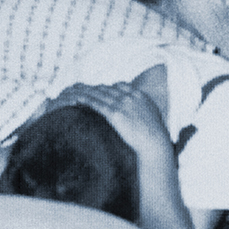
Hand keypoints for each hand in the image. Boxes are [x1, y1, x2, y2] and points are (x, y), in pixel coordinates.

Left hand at [51, 83, 169, 156]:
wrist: (155, 143)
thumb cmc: (155, 136)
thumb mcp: (152, 117)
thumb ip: (143, 111)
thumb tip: (138, 117)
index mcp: (139, 95)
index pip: (120, 86)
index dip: (108, 89)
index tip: (100, 92)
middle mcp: (129, 96)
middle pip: (107, 88)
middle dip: (93, 89)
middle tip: (81, 90)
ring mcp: (122, 103)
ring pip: (99, 93)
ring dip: (85, 91)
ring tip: (73, 92)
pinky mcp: (115, 113)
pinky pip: (96, 103)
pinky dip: (85, 99)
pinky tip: (76, 99)